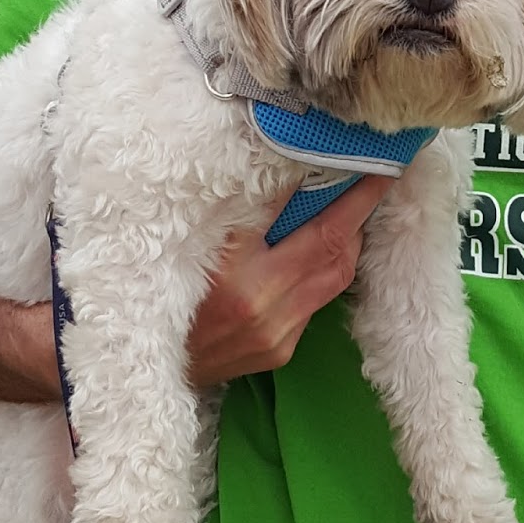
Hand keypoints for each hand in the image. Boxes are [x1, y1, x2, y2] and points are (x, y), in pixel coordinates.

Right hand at [186, 173, 394, 383]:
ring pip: (334, 278)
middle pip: (336, 253)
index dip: (354, 198)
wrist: (147, 356)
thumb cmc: (167, 284)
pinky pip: (318, 303)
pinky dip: (327, 272)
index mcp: (243, 275)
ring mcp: (277, 335)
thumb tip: (294, 167)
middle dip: (360, 214)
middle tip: (375, 179)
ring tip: (352, 209)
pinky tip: (322, 251)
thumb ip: (249, 206)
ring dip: (349, 241)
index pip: (319, 227)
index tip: (377, 166)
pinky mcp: (280, 352)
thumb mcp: (201, 236)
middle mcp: (267, 309)